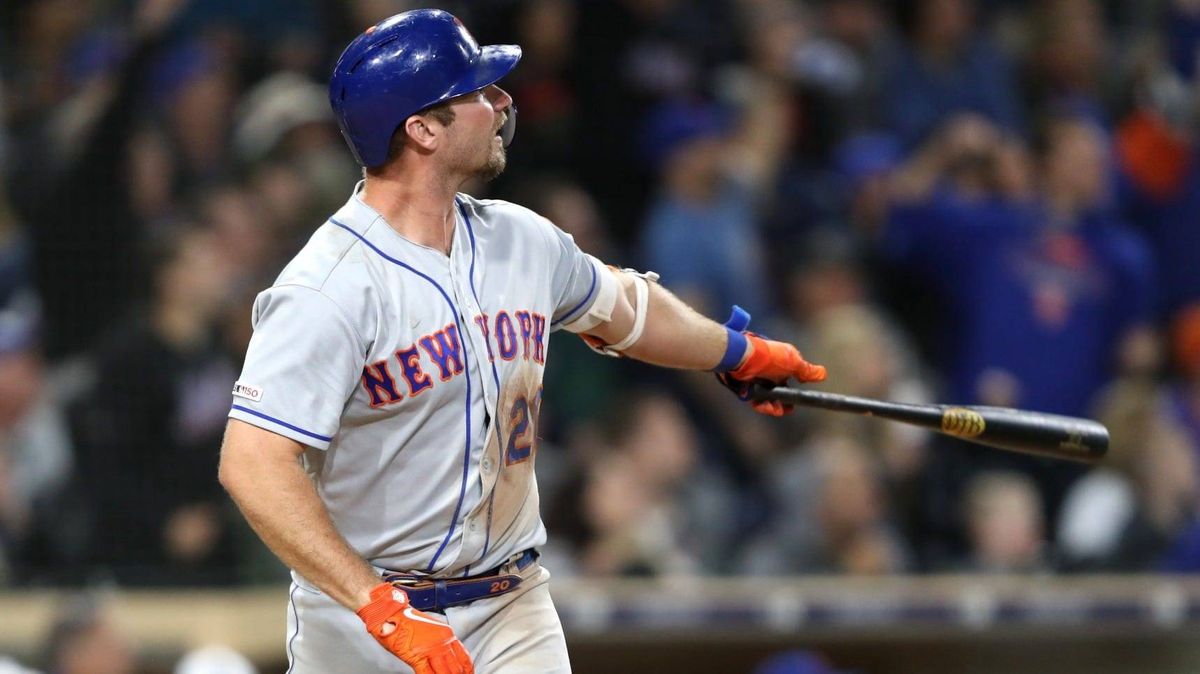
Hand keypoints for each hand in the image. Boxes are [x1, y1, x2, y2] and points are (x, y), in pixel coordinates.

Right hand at [357, 583, 473, 673]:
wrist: (391, 612)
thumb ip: (440, 641)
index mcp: (447, 634)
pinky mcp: (417, 656)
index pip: (464, 657)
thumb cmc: (406, 619)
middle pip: (456, 667)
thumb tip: (445, 655)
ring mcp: (430, 649)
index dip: (467, 669)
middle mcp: (442, 642)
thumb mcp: (431, 628)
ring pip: (445, 672)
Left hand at [722, 333, 825, 415]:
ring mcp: (758, 380)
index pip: (792, 377)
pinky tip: (766, 407)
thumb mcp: (794, 362)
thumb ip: (807, 370)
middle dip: (785, 402)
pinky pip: (756, 400)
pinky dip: (762, 405)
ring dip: (774, 406)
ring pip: (769, 398)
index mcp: (782, 363)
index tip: (801, 398)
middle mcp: (770, 372)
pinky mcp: (746, 388)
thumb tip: (823, 374)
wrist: (743, 358)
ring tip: (776, 410)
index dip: (797, 389)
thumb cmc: (770, 357)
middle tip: (789, 408)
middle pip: (780, 391)